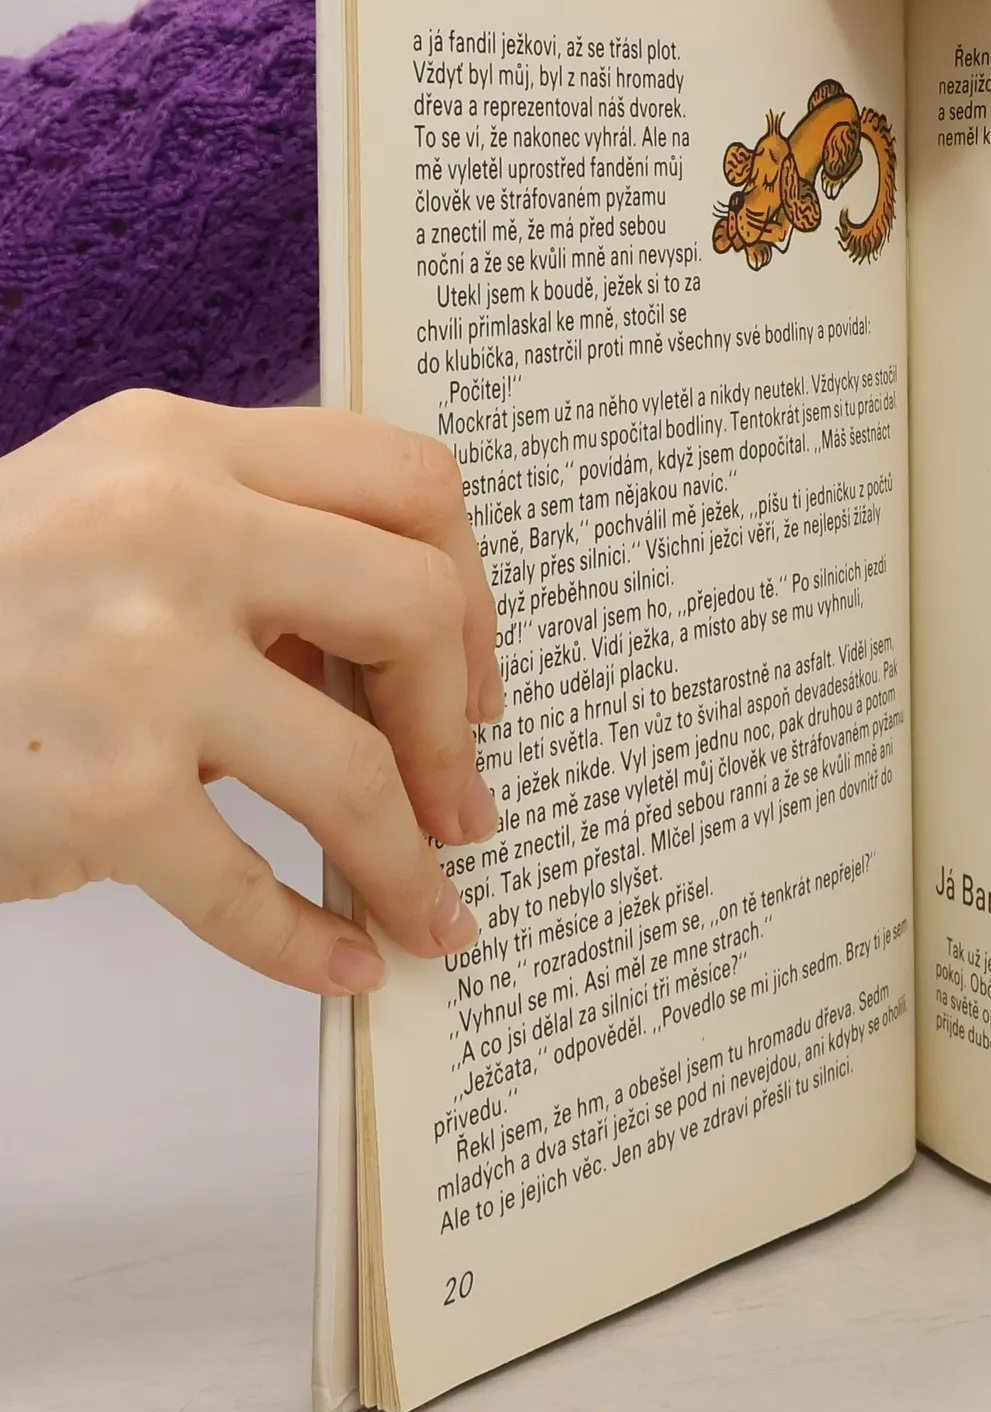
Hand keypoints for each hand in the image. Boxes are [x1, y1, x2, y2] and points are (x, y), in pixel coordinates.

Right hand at [0, 392, 503, 995]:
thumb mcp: (108, 517)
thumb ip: (256, 549)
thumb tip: (419, 674)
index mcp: (182, 446)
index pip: (409, 480)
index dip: (473, 588)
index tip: (469, 673)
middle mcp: (167, 527)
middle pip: (413, 606)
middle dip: (458, 722)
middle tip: (463, 799)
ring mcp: (131, 659)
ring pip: (356, 767)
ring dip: (412, 860)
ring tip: (437, 913)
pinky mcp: (97, 789)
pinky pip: (244, 886)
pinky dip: (306, 941)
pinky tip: (344, 965)